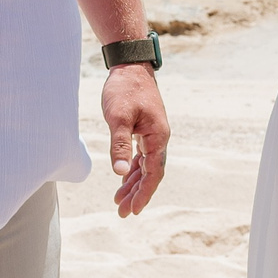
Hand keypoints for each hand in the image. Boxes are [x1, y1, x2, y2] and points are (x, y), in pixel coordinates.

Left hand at [101, 62, 168, 216]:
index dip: (144, 193)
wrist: (130, 65)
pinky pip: (141, 155)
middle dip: (137, 193)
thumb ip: (119, 145)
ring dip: (134, 183)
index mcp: (157, 136)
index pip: (153, 173)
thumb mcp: (118, 117)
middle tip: (123, 212)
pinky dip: (133, 168)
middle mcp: (159, 137)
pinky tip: (124, 178)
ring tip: (119, 201)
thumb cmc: (124, 88)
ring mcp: (152, 133)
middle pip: (151, 173)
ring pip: (145, 165)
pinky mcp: (144, 128)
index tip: (134, 210)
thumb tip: (120, 173)